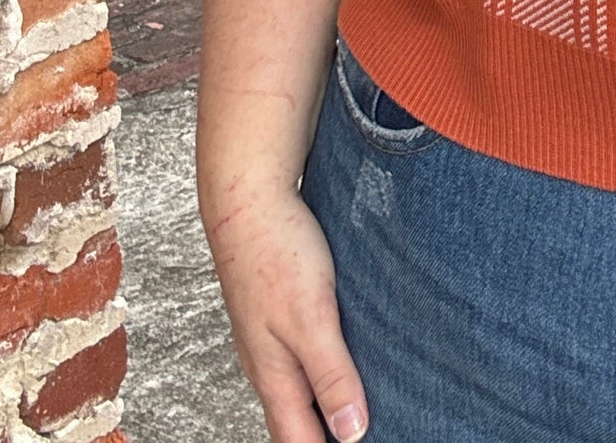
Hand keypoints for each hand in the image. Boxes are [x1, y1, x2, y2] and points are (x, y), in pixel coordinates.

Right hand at [203, 184, 368, 441]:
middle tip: (366, 434)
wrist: (248, 196)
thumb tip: (351, 434)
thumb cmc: (276, 253)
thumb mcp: (312, 318)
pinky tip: (348, 352)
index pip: (299, 441)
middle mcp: (269, 362)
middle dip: (326, 435)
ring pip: (300, 385)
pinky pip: (304, 351)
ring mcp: (271, 334)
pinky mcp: (280, 307)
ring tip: (361, 409)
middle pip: (297, 420)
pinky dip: (326, 365)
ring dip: (326, 403)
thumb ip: (331, 375)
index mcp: (275, 376)